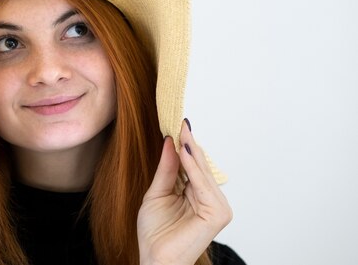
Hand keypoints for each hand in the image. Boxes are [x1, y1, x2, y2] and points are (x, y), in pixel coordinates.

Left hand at [137, 120, 231, 264]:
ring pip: (202, 172)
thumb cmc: (155, 232)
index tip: (177, 123)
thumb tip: (170, 141)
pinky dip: (194, 167)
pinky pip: (203, 184)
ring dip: (191, 151)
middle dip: (188, 143)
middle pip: (200, 166)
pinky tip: (185, 151)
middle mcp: (209, 199)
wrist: (155, 259)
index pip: (193, 165)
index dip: (185, 144)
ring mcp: (216, 207)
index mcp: (197, 194)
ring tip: (181, 130)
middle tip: (180, 120)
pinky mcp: (217, 213)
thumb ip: (167, 169)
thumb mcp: (157, 192)